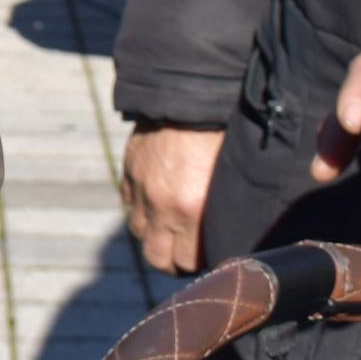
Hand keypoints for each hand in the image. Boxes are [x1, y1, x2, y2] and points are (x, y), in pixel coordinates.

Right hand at [122, 123, 222, 273]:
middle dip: (172, 262)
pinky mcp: (129, 169)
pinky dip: (142, 207)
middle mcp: (161, 205)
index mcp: (190, 209)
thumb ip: (223, 212)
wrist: (189, 95)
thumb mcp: (231, 179)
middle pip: (156, 258)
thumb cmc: (222, 136)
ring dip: (155, 235)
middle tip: (188, 254)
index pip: (186, 262)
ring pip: (140, 232)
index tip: (209, 259)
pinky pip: (130, 203)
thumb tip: (231, 237)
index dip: (198, 265)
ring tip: (172, 228)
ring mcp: (140, 187)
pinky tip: (158, 201)